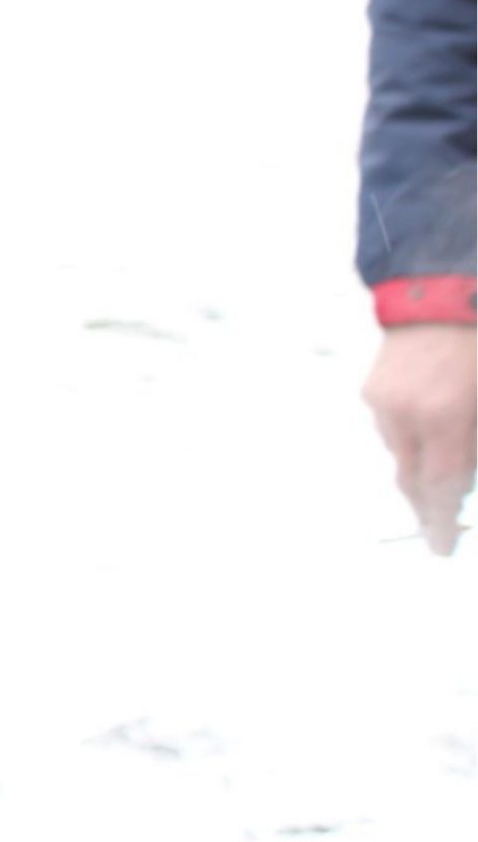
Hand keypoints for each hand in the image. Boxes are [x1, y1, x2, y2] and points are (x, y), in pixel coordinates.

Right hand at [363, 322, 474, 555]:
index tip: (440, 550)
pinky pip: (392, 429)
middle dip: (426, 505)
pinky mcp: (373, 388)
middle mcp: (405, 414)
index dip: (440, 521)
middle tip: (437, 528)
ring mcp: (383, 401)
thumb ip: (474, 444)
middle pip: (411, 479)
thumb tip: (462, 478)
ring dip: (421, 469)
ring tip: (441, 476)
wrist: (443, 291)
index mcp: (444, 416)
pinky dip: (411, 440)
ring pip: (401, 454)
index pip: (442, 485)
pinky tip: (429, 433)